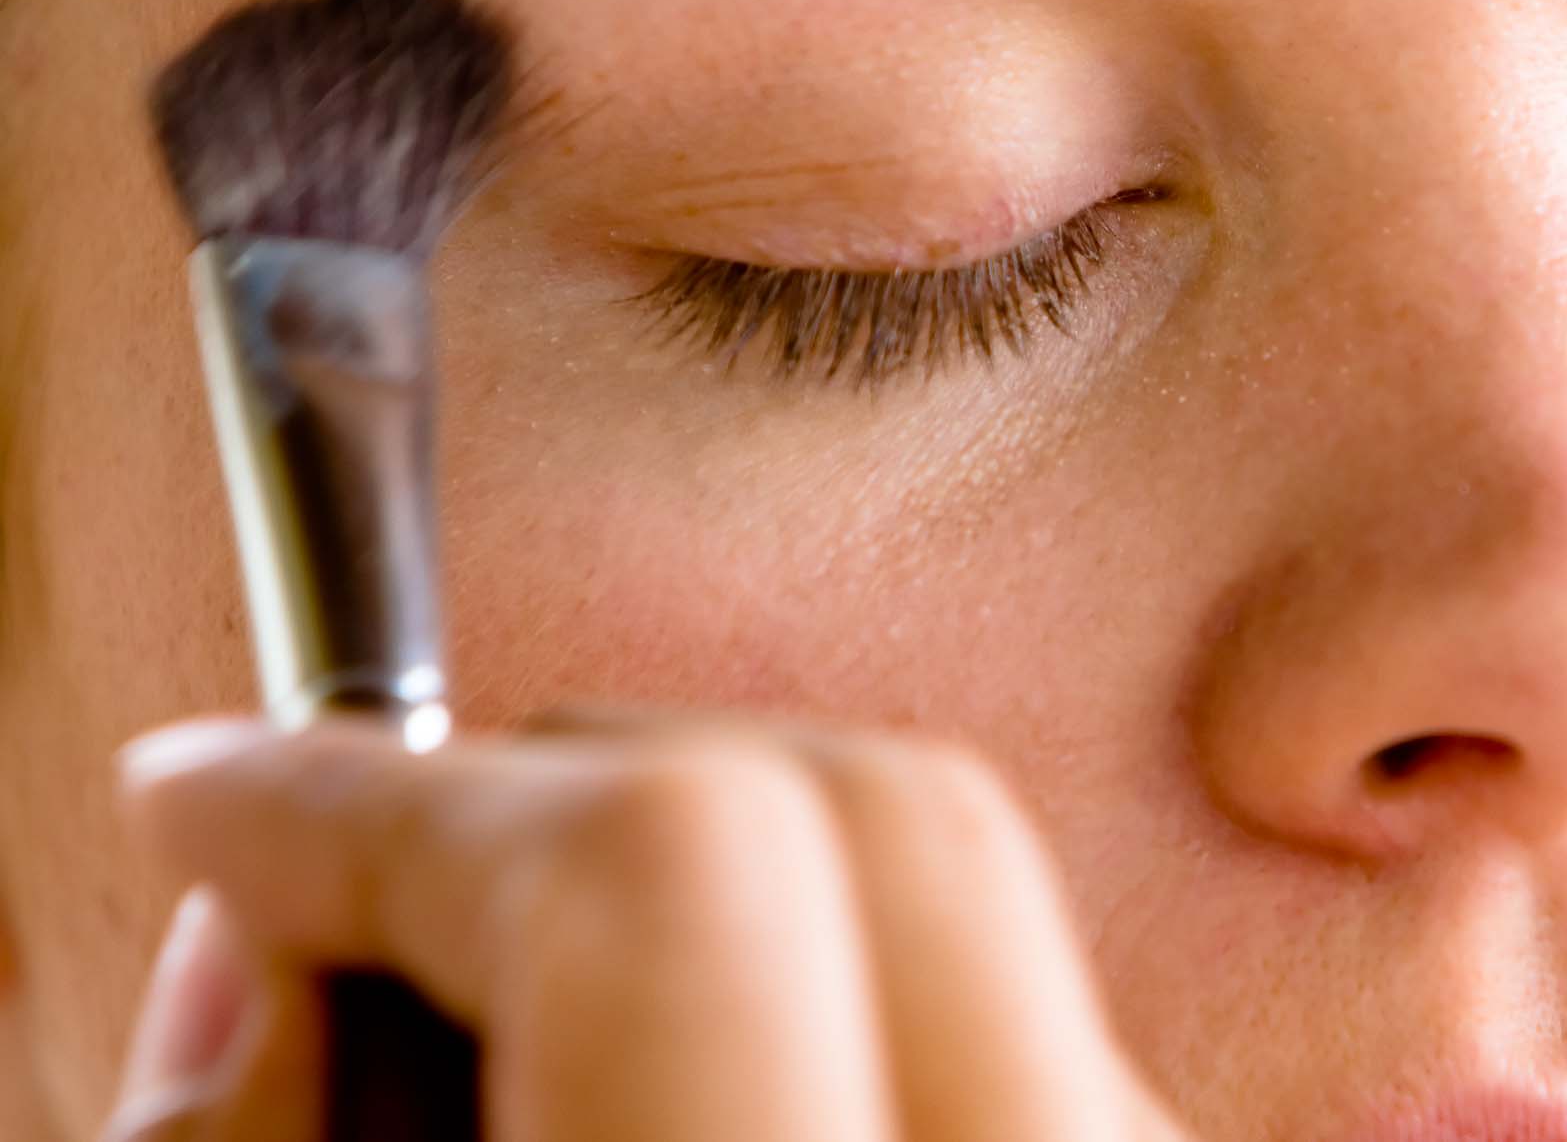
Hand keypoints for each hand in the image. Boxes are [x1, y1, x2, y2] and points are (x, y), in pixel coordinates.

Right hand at [102, 713, 1191, 1141]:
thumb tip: (254, 939)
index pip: (673, 878)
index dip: (391, 803)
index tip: (221, 801)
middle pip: (863, 808)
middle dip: (572, 789)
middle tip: (375, 900)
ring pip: (953, 889)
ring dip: (703, 888)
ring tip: (522, 1035)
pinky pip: (1020, 1008)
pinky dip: (832, 990)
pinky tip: (697, 1102)